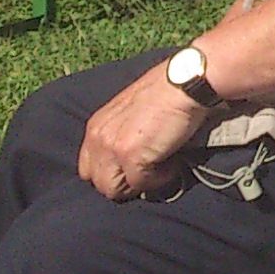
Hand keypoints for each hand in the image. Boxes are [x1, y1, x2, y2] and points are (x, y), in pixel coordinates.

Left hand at [77, 62, 213, 202]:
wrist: (185, 83)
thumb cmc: (167, 91)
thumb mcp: (131, 110)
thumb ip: (121, 132)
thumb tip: (129, 160)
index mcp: (96, 126)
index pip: (89, 169)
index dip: (112, 173)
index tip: (133, 169)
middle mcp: (97, 138)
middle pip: (100, 184)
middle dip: (125, 183)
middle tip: (149, 171)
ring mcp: (112, 149)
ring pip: (115, 190)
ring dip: (140, 184)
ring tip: (161, 167)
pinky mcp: (131, 157)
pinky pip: (142, 185)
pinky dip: (160, 179)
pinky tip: (173, 162)